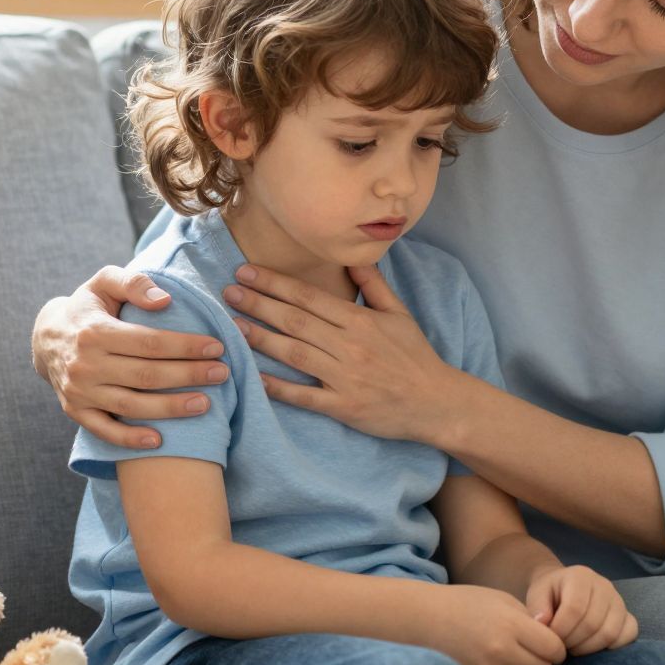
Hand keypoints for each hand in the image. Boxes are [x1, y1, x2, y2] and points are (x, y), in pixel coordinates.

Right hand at [32, 266, 229, 448]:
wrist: (46, 337)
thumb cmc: (88, 306)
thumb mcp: (104, 282)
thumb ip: (134, 283)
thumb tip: (164, 300)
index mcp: (95, 332)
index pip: (149, 342)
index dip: (185, 346)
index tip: (217, 347)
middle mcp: (84, 364)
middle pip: (146, 375)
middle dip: (188, 375)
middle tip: (222, 373)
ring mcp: (79, 391)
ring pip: (131, 405)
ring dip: (170, 408)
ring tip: (205, 404)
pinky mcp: (75, 411)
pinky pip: (104, 430)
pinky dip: (130, 439)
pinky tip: (159, 441)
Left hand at [220, 263, 465, 444]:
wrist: (437, 402)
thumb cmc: (416, 356)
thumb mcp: (400, 314)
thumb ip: (374, 285)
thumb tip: (352, 257)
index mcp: (361, 321)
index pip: (310, 298)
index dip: (275, 284)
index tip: (247, 272)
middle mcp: (350, 347)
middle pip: (295, 321)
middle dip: (259, 304)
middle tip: (228, 292)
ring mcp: (345, 378)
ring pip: (294, 354)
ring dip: (260, 338)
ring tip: (233, 325)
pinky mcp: (343, 407)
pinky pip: (304, 396)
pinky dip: (278, 387)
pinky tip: (253, 376)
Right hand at [418, 585, 567, 664]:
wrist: (423, 619)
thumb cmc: (466, 605)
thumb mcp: (502, 601)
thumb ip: (530, 621)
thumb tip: (555, 642)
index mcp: (511, 626)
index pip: (554, 649)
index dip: (556, 647)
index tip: (548, 643)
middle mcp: (500, 652)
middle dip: (543, 663)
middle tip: (532, 653)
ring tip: (515, 662)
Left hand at [525, 565, 638, 656]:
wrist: (564, 588)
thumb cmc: (549, 594)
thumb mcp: (537, 594)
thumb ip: (536, 607)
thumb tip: (543, 622)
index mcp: (581, 576)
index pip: (574, 608)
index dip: (560, 630)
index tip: (550, 639)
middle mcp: (604, 585)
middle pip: (592, 623)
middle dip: (572, 642)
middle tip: (560, 647)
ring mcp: (619, 601)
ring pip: (610, 633)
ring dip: (588, 648)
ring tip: (574, 648)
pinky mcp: (628, 615)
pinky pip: (629, 634)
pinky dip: (612, 648)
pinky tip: (593, 648)